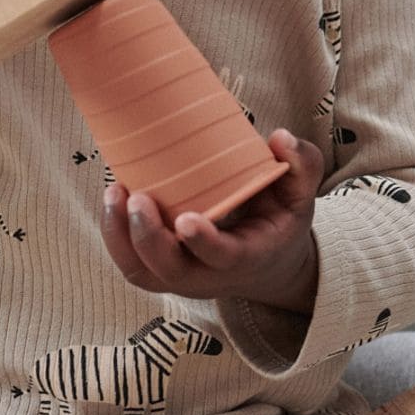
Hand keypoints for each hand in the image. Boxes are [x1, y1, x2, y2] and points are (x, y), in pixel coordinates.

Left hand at [99, 131, 323, 310]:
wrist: (266, 264)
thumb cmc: (279, 221)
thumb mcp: (301, 195)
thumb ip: (302, 163)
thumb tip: (280, 137)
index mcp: (248, 257)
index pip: (223, 258)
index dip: (203, 242)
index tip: (186, 218)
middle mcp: (210, 276)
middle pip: (170, 270)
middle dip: (147, 237)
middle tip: (137, 196)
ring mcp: (181, 278)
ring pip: (141, 272)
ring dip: (121, 237)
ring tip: (114, 193)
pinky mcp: (160, 272)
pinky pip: (130, 264)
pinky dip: (115, 236)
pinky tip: (112, 198)